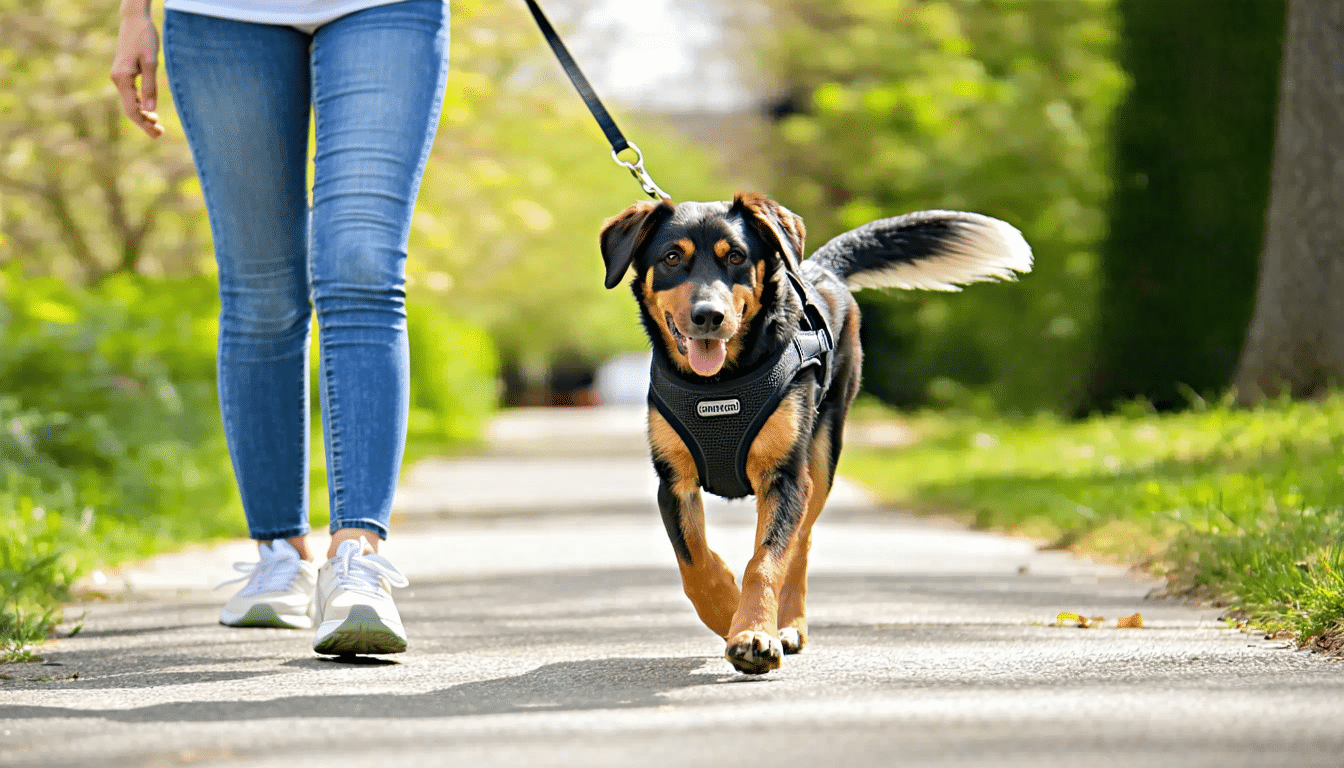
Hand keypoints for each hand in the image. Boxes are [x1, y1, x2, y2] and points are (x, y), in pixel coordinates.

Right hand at [110, 9, 164, 137]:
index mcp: (122, 79)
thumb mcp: (150, 63)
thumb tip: (150, 112)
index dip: (144, 124)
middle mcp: (117, 79)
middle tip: (160, 134)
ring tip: (157, 126)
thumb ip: (150, 88)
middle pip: (129, 109)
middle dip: (144, 123)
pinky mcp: (124, 73)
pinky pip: (130, 94)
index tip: (158, 134)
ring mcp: (119, 76)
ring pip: (130, 102)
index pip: (131, 109)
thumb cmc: (144, 38)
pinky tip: (150, 111)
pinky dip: (141, 105)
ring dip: (143, 116)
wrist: (134, 20)